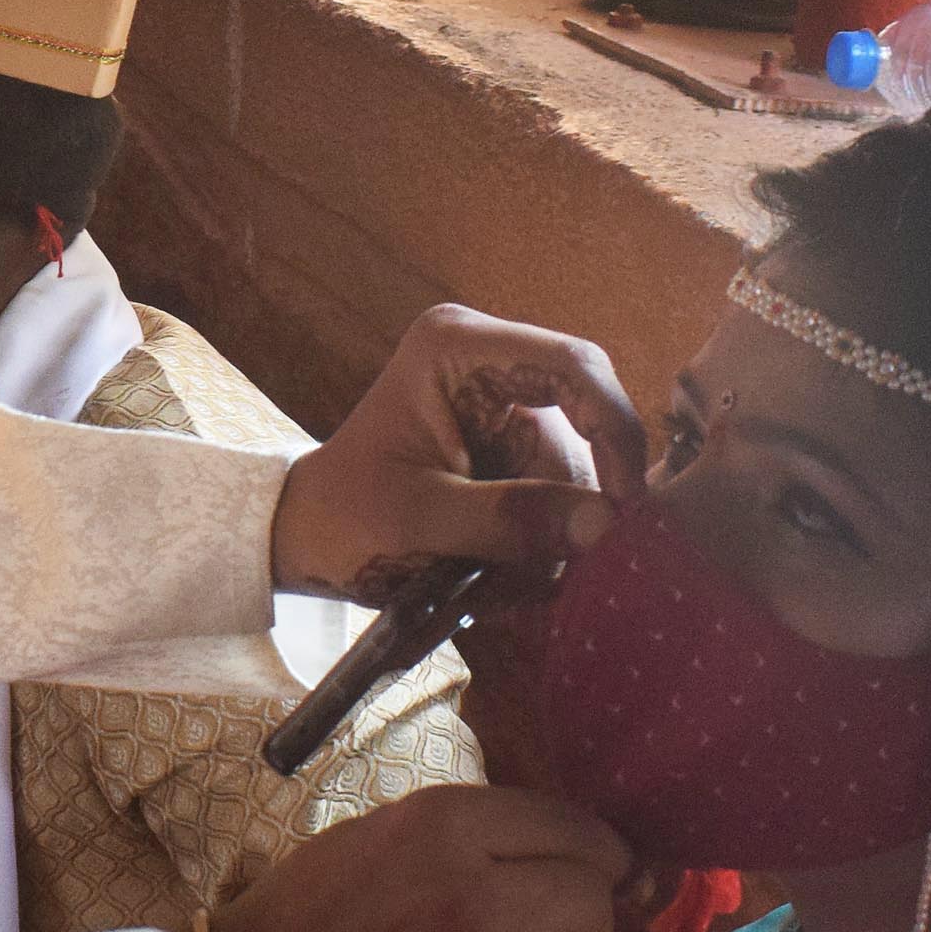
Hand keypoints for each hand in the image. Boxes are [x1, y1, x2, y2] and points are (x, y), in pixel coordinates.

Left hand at [271, 306, 648, 600]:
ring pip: (577, 467)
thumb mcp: (423, 522)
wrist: (306, 538)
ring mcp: (503, 404)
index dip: (613, 430)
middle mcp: (488, 362)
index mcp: (456, 348)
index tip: (624, 506)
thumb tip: (605, 524)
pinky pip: (558, 490)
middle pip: (588, 417)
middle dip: (583, 495)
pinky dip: (543, 538)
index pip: (572, 366)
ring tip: (503, 582)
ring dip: (557, 531)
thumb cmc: (344, 518)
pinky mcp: (509, 445)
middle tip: (573, 562)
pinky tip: (500, 574)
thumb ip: (510, 519)